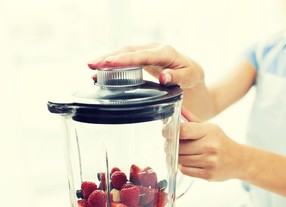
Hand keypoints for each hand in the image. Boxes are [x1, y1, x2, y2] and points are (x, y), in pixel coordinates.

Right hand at [87, 42, 204, 89]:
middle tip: (91, 65)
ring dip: (108, 60)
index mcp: (165, 53)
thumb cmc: (193, 77)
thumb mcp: (191, 78)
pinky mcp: (143, 59)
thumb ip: (178, 77)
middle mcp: (154, 49)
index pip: (142, 55)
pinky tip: (100, 73)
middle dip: (109, 57)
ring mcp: (147, 53)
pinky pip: (126, 60)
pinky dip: (113, 65)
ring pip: (124, 54)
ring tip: (91, 67)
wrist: (194, 77)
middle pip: (128, 52)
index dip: (124, 60)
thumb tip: (163, 77)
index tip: (108, 63)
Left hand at [178, 108, 242, 180]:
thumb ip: (192, 120)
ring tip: (182, 153)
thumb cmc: (220, 142)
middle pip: (180, 147)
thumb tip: (178, 108)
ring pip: (181, 160)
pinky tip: (188, 162)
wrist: (239, 160)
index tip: (165, 133)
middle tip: (171, 145)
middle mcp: (210, 146)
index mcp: (209, 131)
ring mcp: (210, 161)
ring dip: (178, 157)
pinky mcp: (208, 174)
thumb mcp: (210, 128)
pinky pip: (186, 170)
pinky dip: (183, 167)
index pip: (183, 130)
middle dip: (173, 146)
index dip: (171, 132)